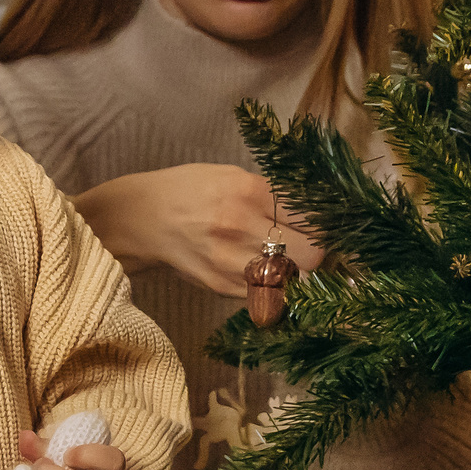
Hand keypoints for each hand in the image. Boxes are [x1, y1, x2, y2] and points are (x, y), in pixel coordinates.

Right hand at [72, 164, 323, 298]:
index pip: (312, 217)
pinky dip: (273, 287)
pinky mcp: (222, 287)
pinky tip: (264, 273)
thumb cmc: (189, 190)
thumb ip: (272, 194)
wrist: (141, 219)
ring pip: (291, 281)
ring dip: (297, 274)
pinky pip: (266, 294)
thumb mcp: (232, 176)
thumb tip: (315, 213)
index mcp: (249, 193)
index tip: (329, 226)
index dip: (328, 224)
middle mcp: (242, 229)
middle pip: (311, 256)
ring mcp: (232, 263)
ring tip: (288, 262)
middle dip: (319, 253)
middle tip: (311, 247)